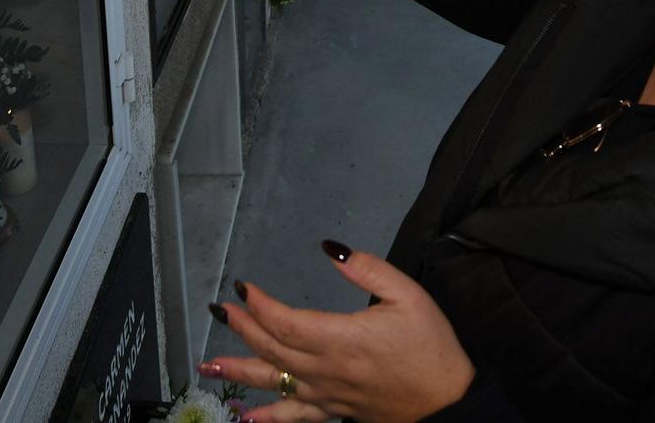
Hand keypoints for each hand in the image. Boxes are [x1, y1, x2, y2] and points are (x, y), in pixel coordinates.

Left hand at [200, 242, 473, 422]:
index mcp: (341, 338)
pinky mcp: (334, 412)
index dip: (259, 305)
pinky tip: (245, 419)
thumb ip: (366, 269)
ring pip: (274, 384)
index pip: (285, 321)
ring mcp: (327, 396)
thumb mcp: (407, 294)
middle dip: (242, 328)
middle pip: (272, 349)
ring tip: (207, 367)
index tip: (242, 287)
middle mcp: (326, 370)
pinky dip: (268, 418)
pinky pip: (295, 418)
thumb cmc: (429, 345)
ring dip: (239, 372)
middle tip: (218, 311)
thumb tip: (329, 248)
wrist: (448, 401)